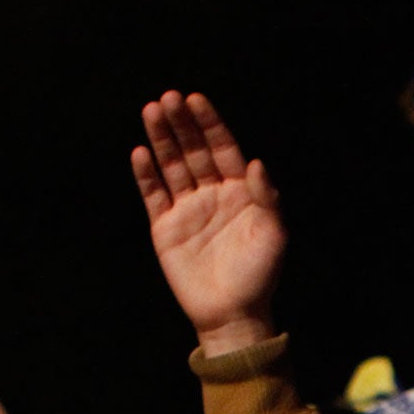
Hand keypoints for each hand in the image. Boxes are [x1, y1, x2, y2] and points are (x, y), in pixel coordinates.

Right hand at [131, 91, 285, 355]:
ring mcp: (188, 209)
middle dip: (181, 124)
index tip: (196, 99)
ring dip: (161, 139)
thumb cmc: (259, 276)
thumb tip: (257, 163)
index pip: (222, 149)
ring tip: (150, 111)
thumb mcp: (273, 236)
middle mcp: (213, 195)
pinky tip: (140, 153)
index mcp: (241, 192)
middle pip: (194, 151)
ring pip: (171, 166)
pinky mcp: (165, 227)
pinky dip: (146, 174)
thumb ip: (267, 198)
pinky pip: (153, 194)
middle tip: (168, 98)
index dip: (210, 124)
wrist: (233, 314)